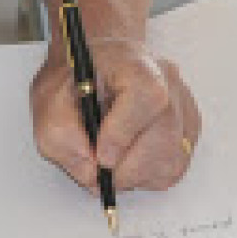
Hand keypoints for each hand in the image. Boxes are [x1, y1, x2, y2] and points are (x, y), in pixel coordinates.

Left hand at [30, 38, 199, 192]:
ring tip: (113, 166)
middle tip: (102, 174)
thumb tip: (91, 173)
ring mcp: (182, 103)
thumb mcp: (48, 104)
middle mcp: (166, 79)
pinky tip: (128, 161)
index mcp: (132, 62)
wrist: (92, 69)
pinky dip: (150, 174)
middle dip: (128, 168)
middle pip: (165, 134)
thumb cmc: (72, 82)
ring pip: (174, 156)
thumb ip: (63, 138)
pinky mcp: (188, 125)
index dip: (123, 133)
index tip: (101, 156)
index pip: (146, 96)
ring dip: (139, 175)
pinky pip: (177, 164)